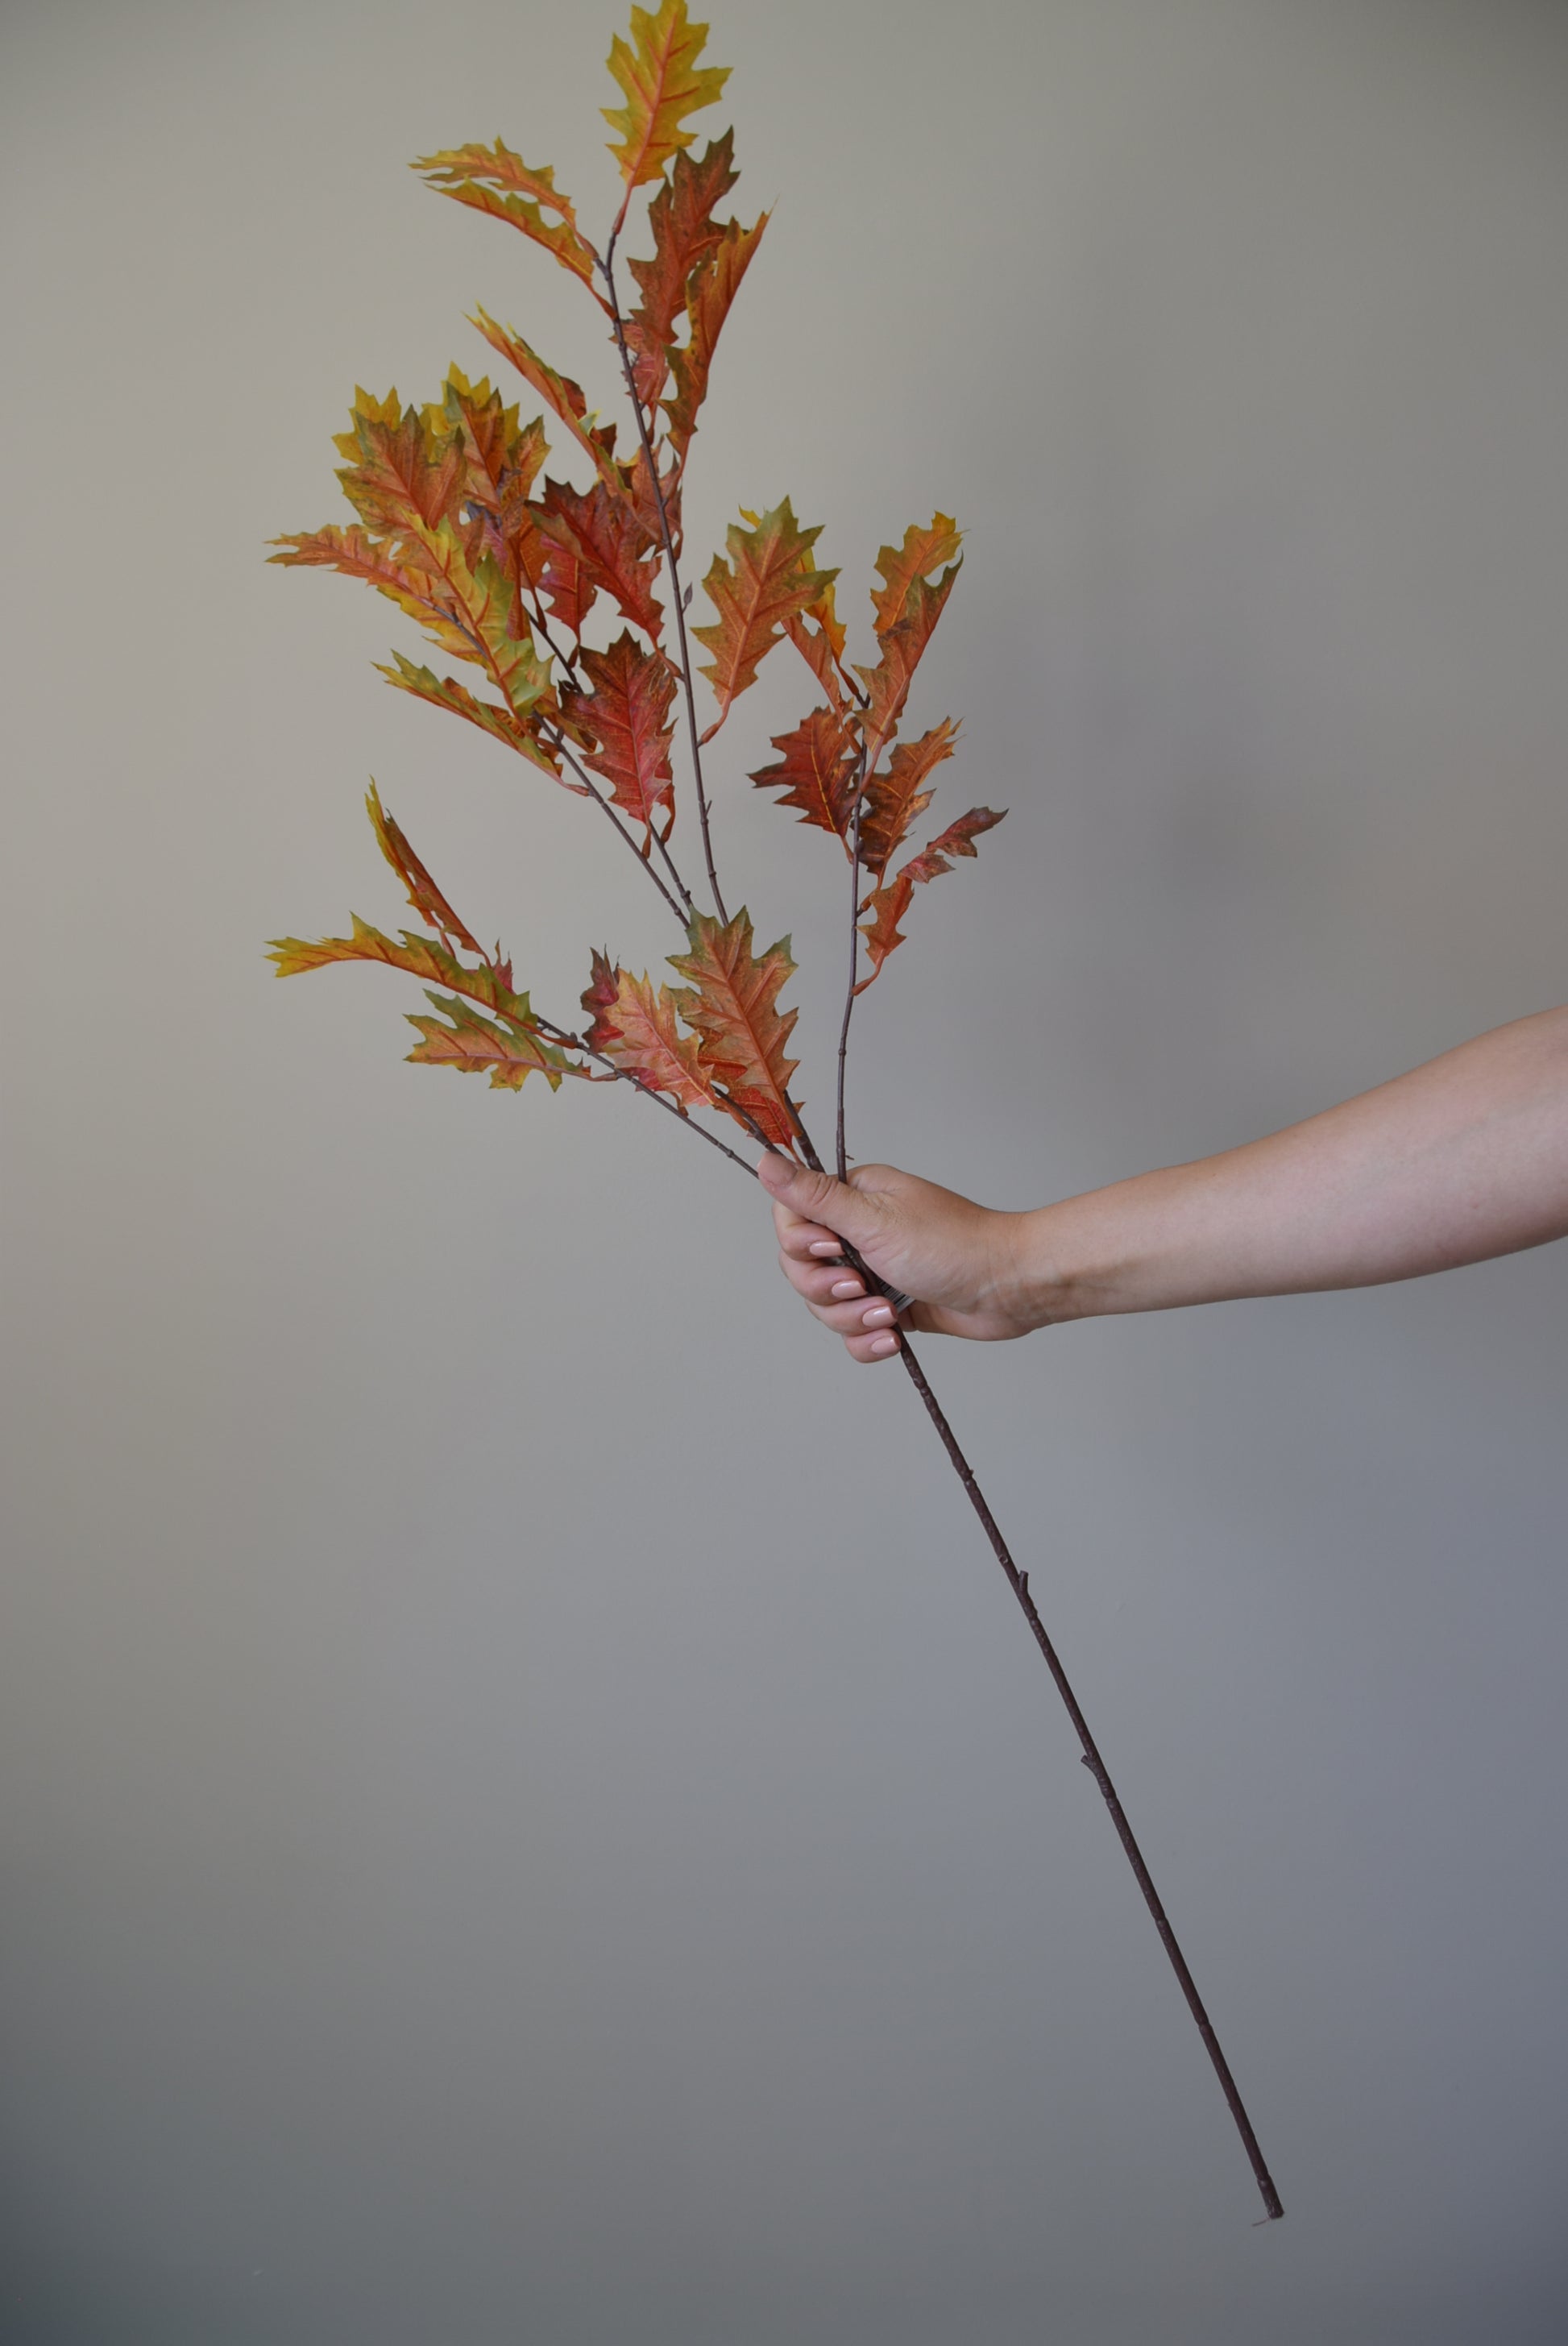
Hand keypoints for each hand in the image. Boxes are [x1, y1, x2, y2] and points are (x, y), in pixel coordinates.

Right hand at [756, 1153, 1040, 1363]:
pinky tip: (894, 1337)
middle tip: (862, 1286)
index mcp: (853, 1199)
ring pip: (826, 1307)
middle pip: (801, 1269)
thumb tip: (765, 1161)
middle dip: (827, 1290)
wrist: (1009, 1287)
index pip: (790, 1220)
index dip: (802, 1244)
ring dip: (853, 1318)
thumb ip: (814, 1198)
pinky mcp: (891, 1306)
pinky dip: (869, 1340)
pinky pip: (854, 1332)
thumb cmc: (953, 1244)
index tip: (835, 1249)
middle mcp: (858, 1233)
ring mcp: (874, 1272)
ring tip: (890, 1314)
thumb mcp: (873, 1220)